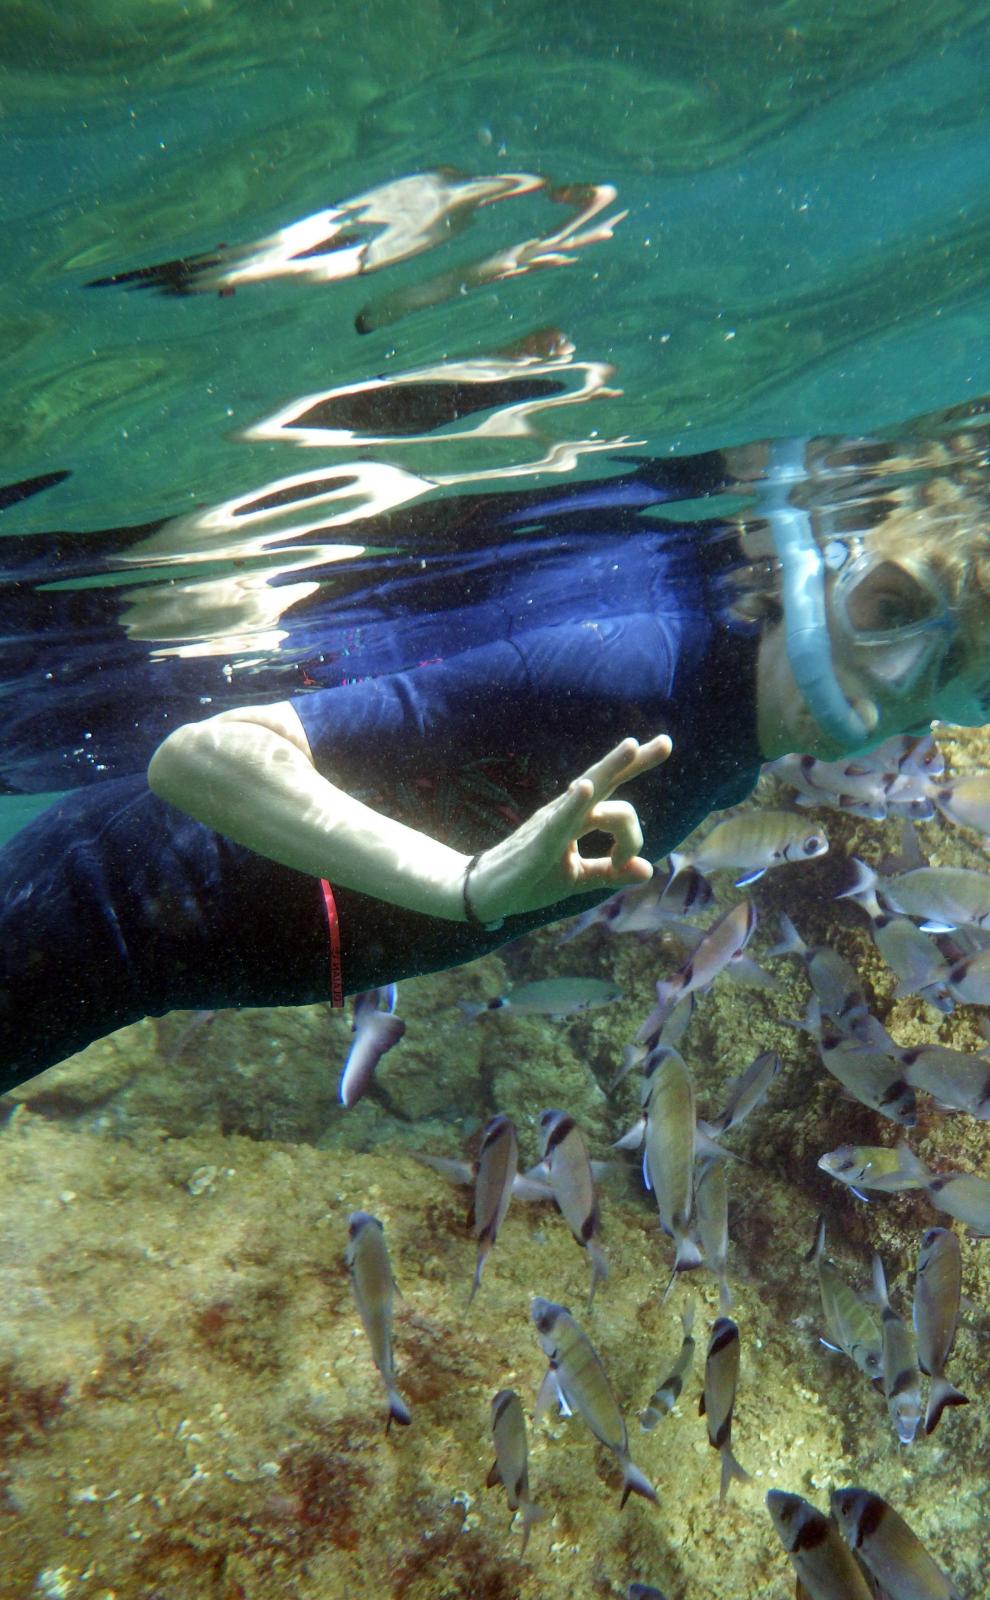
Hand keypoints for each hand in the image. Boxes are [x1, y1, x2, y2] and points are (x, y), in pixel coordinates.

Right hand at [466, 734, 671, 922]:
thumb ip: (610, 872)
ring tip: (632, 745)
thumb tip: (648, 870)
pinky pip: (559, 821)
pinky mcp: (539, 843)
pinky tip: (584, 788)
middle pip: (604, 779)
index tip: (649, 794)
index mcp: (576, 819)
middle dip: (634, 760)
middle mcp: (566, 812)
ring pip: (586, 791)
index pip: (613, 795)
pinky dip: (573, 804)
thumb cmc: (529, 879)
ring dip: (610, 768)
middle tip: (666, 742)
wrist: (486, 893)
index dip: (636, 790)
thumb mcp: (576, 878)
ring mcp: (552, 823)